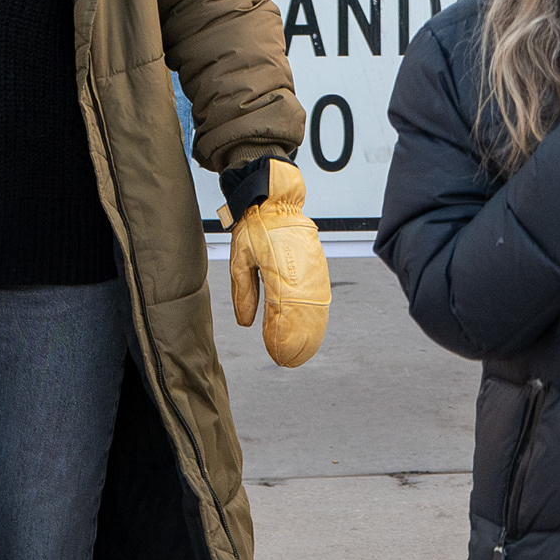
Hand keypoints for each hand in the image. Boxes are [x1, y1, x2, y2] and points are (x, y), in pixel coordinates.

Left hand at [226, 161, 331, 365]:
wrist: (275, 199)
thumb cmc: (253, 227)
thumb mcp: (239, 259)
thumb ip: (243, 292)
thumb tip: (246, 323)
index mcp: (278, 270)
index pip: (281, 313)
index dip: (281, 337)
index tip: (278, 355)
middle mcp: (300, 270)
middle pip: (303, 314)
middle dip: (298, 340)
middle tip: (290, 361)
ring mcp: (313, 266)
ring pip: (316, 305)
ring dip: (312, 330)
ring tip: (305, 350)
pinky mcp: (318, 261)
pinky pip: (321, 292)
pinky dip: (318, 312)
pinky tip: (315, 325)